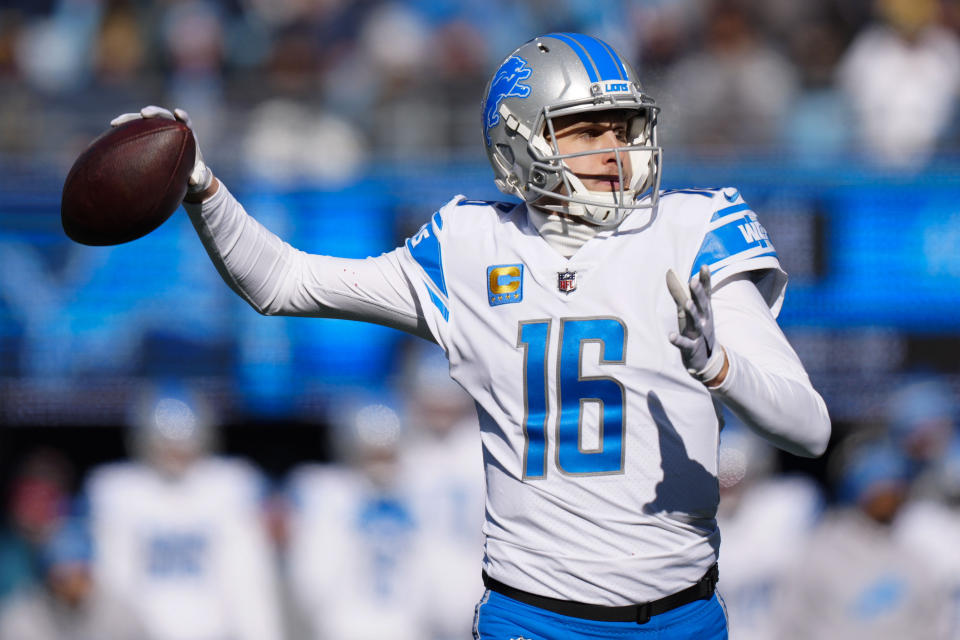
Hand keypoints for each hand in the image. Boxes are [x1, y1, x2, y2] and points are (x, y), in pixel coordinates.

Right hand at [110, 106, 211, 194]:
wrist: (182, 176)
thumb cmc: (193, 176)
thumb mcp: (198, 179)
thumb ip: (199, 178)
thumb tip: (194, 181)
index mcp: (187, 135)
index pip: (186, 121)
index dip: (182, 116)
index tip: (177, 113)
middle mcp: (172, 129)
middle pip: (164, 115)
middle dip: (154, 112)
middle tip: (144, 113)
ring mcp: (158, 130)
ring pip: (144, 120)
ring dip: (131, 118)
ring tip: (117, 123)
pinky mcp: (146, 134)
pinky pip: (134, 128)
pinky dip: (125, 127)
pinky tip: (113, 128)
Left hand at [666, 265, 726, 385]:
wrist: (706, 360)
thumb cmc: (696, 330)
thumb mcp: (689, 312)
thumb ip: (680, 293)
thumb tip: (670, 273)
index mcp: (704, 311)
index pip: (706, 293)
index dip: (705, 280)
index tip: (704, 266)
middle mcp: (704, 321)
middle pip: (702, 305)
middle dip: (698, 293)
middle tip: (693, 281)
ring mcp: (699, 335)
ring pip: (695, 323)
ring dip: (692, 313)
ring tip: (687, 304)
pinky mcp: (692, 348)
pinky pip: (685, 344)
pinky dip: (678, 340)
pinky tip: (671, 336)